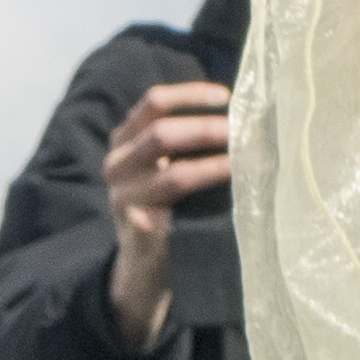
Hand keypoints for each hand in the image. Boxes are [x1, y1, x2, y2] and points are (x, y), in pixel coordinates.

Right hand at [102, 80, 230, 348]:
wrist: (143, 265)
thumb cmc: (168, 205)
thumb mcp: (165, 165)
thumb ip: (186, 141)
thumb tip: (243, 114)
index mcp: (124, 140)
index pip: (154, 102)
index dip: (191, 94)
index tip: (227, 98)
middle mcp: (116, 165)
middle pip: (161, 135)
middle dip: (207, 130)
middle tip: (242, 133)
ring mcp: (122, 200)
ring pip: (172, 176)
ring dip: (213, 168)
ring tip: (243, 165)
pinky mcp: (134, 232)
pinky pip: (169, 216)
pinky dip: (201, 206)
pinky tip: (228, 204)